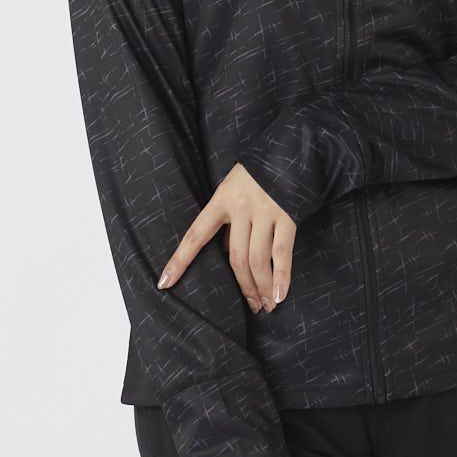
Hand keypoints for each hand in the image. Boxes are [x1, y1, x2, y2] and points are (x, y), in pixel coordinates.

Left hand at [157, 161, 297, 313]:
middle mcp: (241, 207)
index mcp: (221, 199)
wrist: (291, 150)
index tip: (164, 283)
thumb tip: (225, 253)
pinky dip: (282, 276)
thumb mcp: (234, 188)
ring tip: (266, 305)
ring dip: (261, 287)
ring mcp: (265, 211)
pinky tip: (280, 294)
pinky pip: (282, 251)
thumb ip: (229, 218)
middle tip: (250, 306)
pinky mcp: (288, 215)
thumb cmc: (259, 172)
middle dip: (243, 287)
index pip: (195, 235)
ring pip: (257, 259)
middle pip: (235, 258)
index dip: (180, 260)